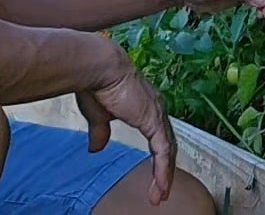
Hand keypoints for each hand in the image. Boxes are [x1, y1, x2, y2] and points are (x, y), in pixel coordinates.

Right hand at [78, 66, 176, 204]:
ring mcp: (157, 115)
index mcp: (145, 107)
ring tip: (160, 195)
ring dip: (164, 175)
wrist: (98, 68)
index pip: (157, 138)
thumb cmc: (97, 85)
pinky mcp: (153, 120)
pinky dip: (163, 170)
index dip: (157, 158)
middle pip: (166, 146)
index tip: (154, 177)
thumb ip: (101, 131)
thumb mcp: (99, 115)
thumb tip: (96, 148)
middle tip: (160, 192)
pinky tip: (161, 186)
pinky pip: (163, 151)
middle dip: (164, 171)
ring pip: (167, 151)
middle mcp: (156, 110)